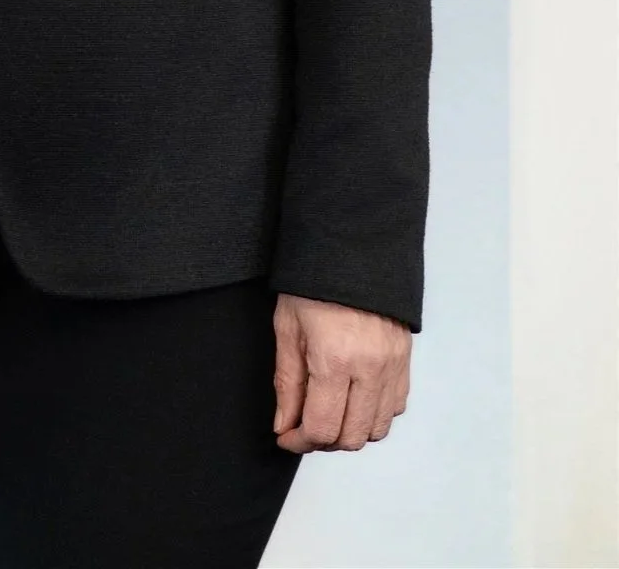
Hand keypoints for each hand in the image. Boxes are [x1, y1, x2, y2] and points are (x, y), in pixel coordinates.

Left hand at [272, 293, 410, 451]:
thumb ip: (287, 382)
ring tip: (330, 412)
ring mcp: (392, 365)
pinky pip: (395, 406)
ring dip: (351, 431)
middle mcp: (370, 368)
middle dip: (324, 440)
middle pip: (352, 437)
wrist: (352, 247)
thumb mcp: (287, 328)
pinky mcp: (405, 359)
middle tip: (304, 425)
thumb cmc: (313, 283)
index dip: (300, 441)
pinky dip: (375, 414)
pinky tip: (355, 398)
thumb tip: (284, 425)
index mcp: (335, 359)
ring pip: (378, 429)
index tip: (286, 436)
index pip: (322, 428)